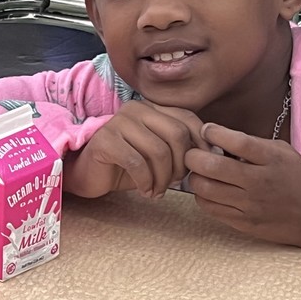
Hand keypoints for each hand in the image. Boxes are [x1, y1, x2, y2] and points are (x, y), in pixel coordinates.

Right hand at [64, 101, 209, 198]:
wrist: (88, 173)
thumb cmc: (126, 165)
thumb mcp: (158, 154)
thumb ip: (180, 147)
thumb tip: (212, 155)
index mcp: (152, 108)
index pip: (188, 119)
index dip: (200, 145)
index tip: (199, 168)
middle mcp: (137, 109)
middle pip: (177, 135)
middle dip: (181, 165)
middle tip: (174, 184)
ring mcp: (119, 122)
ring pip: (159, 151)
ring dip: (163, 178)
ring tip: (157, 191)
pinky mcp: (105, 140)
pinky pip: (137, 163)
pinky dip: (146, 181)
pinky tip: (144, 191)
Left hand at [185, 123, 300, 260]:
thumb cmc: (297, 178)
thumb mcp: (283, 152)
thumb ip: (251, 143)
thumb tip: (214, 135)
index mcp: (271, 160)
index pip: (236, 142)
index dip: (213, 132)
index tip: (206, 130)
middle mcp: (259, 183)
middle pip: (210, 167)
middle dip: (193, 155)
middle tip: (194, 153)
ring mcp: (250, 206)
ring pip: (203, 189)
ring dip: (195, 177)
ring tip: (201, 173)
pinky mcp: (243, 224)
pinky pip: (208, 208)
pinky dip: (203, 196)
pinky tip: (211, 190)